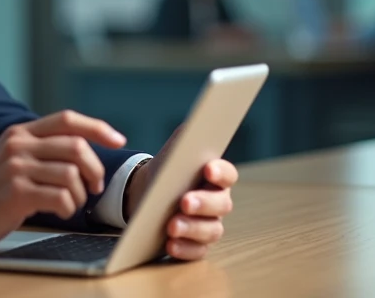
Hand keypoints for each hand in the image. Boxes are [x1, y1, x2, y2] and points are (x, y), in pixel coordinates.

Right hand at [0, 111, 125, 249]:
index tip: (118, 140)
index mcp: (21, 132)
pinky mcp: (16, 193)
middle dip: (95, 168)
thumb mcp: (11, 156)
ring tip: (71, 203)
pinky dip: (68, 207)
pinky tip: (59, 211)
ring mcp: (17, 168)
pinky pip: (61, 197)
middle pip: (76, 146)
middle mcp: (19, 145)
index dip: (98, 128)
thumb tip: (81, 151)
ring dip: (81, 194)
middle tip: (94, 186)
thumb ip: (39, 148)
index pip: (67, 119)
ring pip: (72, 174)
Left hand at [125, 132, 236, 260]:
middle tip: (184, 201)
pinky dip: (184, 249)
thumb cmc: (167, 171)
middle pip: (221, 205)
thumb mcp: (174, 152)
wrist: (147, 194)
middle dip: (203, 203)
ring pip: (211, 230)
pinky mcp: (196, 245)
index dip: (221, 172)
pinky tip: (170, 244)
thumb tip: (198, 123)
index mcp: (216, 178)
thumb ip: (186, 139)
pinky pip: (197, 251)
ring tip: (171, 226)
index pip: (227, 175)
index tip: (208, 169)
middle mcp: (218, 203)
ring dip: (192, 228)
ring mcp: (209, 225)